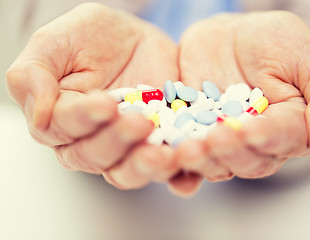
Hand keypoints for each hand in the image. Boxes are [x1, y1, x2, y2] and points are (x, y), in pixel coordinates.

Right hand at [6, 3, 179, 189]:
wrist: (137, 39)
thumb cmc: (92, 38)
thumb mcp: (57, 42)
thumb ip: (33, 74)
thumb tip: (38, 115)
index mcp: (58, 118)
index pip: (61, 128)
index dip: (81, 120)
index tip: (105, 104)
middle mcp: (88, 140)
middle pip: (94, 156)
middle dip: (116, 141)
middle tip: (138, 121)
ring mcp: (124, 147)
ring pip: (125, 171)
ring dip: (142, 166)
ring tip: (160, 154)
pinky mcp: (156, 145)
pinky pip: (162, 167)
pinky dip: (173, 170)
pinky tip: (181, 159)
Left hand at [175, 11, 309, 184]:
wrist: (226, 35)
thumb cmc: (271, 42)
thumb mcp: (307, 57)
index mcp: (289, 126)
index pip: (283, 139)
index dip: (266, 137)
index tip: (250, 129)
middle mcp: (256, 142)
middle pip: (248, 160)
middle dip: (231, 151)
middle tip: (216, 138)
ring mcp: (223, 140)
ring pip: (216, 162)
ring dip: (203, 160)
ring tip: (188, 150)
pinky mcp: (194, 134)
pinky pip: (186, 150)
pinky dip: (177, 159)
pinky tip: (169, 155)